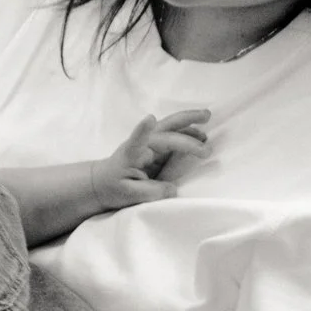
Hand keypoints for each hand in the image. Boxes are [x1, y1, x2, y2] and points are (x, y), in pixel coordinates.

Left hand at [90, 108, 210, 210]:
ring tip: (207, 117)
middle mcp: (143, 145)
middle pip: (164, 127)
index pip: (137, 140)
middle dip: (185, 120)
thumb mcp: (129, 196)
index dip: (143, 130)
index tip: (150, 119)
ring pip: (171, 128)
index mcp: (132, 154)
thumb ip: (152, 192)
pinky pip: (175, 137)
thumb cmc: (112, 188)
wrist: (102, 183)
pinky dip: (188, 133)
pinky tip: (201, 134)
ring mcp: (150, 145)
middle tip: (206, 115)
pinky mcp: (157, 150)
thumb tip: (174, 188)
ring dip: (189, 122)